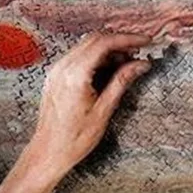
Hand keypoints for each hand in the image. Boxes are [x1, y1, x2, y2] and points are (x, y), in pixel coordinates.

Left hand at [27, 32, 152, 179]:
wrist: (48, 153)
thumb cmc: (73, 139)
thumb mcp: (104, 110)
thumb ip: (122, 81)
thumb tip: (140, 64)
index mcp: (75, 76)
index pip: (105, 43)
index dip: (128, 39)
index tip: (145, 41)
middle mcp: (63, 68)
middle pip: (95, 39)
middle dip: (119, 42)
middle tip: (138, 52)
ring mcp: (57, 71)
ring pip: (87, 45)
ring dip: (108, 49)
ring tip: (126, 63)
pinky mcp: (55, 76)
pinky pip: (78, 55)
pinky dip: (96, 56)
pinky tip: (108, 69)